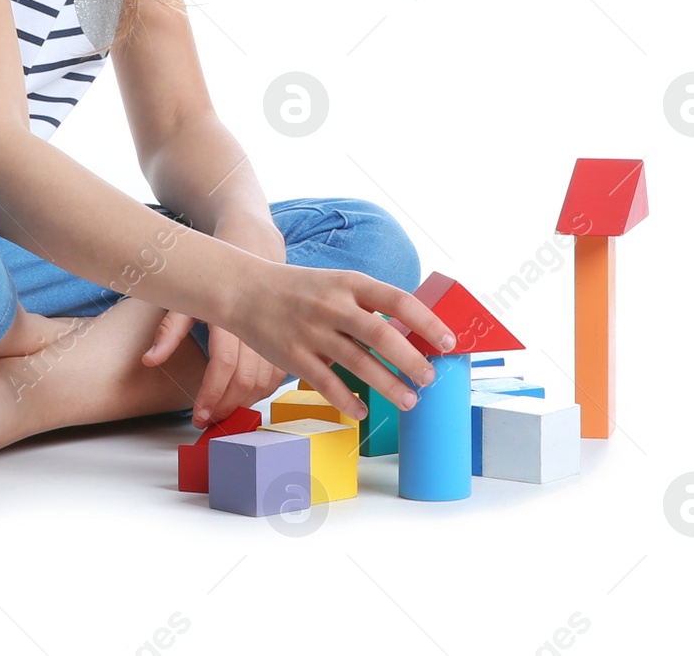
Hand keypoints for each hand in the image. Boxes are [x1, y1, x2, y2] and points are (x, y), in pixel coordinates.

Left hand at [140, 213, 289, 427]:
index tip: (199, 415)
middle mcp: (257, 324)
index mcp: (230, 314)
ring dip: (247, 402)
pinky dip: (265, 389)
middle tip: (209, 420)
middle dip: (228, 406)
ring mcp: (277, 330)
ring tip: (225, 410)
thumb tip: (149, 360)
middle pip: (248, 380)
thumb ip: (169, 329)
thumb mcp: (186, 293)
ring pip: (267, 381)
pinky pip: (280, 373)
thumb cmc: (214, 269)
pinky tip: (247, 394)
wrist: (253, 241)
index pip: (224, 366)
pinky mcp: (288, 334)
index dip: (212, 395)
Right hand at [222, 261, 455, 424]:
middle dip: (411, 360)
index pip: (397, 300)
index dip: (426, 322)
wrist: (244, 290)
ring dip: (389, 386)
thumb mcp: (335, 284)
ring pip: (358, 364)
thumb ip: (366, 306)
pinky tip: (362, 411)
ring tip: (410, 400)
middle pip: (381, 335)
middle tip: (430, 378)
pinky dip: (348, 401)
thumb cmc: (298, 290)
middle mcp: (332, 306)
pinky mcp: (293, 356)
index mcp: (348, 283)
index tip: (449, 342)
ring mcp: (311, 332)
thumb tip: (409, 334)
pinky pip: (327, 384)